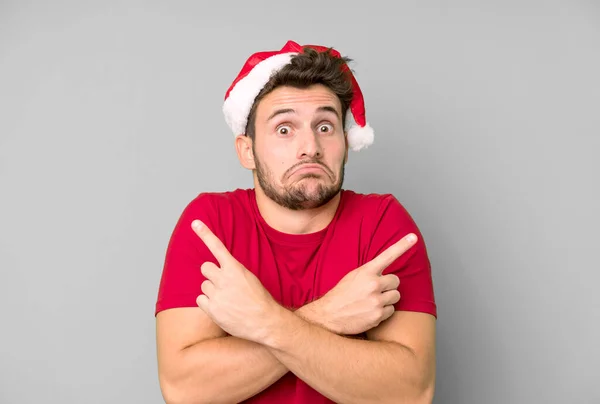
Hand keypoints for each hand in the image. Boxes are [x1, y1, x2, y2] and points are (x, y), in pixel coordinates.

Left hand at [191, 219, 279, 342]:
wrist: (265, 322)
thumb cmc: (259, 299)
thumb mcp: (249, 278)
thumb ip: (233, 271)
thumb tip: (219, 268)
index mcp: (235, 269)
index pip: (217, 247)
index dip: (205, 234)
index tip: (194, 223)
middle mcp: (224, 280)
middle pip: (205, 268)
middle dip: (211, 274)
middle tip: (222, 283)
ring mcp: (217, 295)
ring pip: (203, 285)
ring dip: (211, 291)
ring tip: (227, 299)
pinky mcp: (212, 309)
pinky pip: (200, 300)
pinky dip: (208, 303)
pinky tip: (221, 308)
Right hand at [315, 233, 417, 334]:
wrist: (329, 315)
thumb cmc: (341, 295)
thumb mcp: (353, 277)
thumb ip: (370, 272)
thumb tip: (386, 271)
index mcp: (366, 271)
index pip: (387, 255)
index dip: (402, 245)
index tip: (413, 237)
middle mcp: (373, 284)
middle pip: (396, 281)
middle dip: (389, 285)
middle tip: (375, 290)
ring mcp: (376, 300)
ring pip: (396, 296)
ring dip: (387, 298)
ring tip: (372, 301)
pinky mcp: (378, 315)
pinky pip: (391, 310)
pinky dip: (383, 311)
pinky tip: (370, 311)